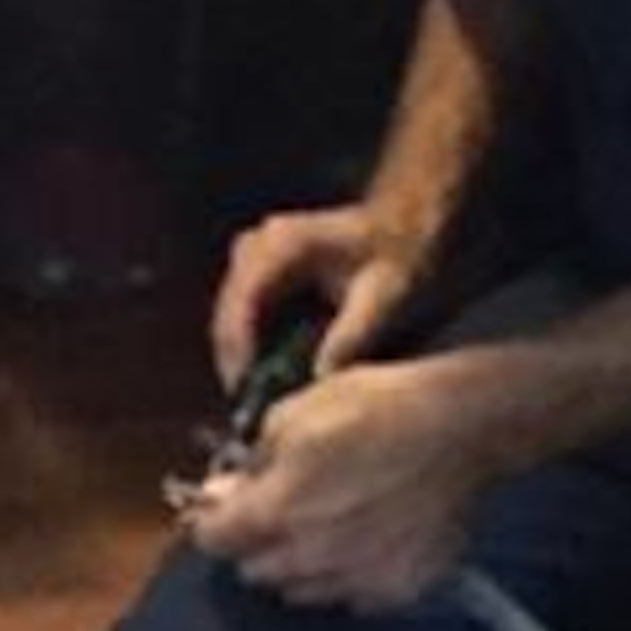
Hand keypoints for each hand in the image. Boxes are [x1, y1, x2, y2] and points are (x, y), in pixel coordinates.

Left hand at [180, 345, 523, 614]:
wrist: (462, 426)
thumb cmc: (375, 407)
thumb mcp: (294, 413)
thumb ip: (252, 461)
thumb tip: (226, 491)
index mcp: (275, 513)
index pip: (214, 542)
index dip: (214, 522)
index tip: (225, 510)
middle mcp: (309, 560)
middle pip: (255, 572)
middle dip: (258, 544)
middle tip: (284, 511)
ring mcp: (356, 581)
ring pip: (302, 591)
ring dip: (302, 565)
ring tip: (329, 526)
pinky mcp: (398, 591)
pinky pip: (353, 597)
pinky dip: (351, 577)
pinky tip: (368, 541)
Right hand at [211, 202, 417, 396]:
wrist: (402, 225)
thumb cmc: (396, 256)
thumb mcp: (383, 296)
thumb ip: (352, 336)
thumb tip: (319, 378)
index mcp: (284, 245)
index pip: (244, 300)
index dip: (238, 348)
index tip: (244, 388)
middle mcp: (259, 244)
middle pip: (228, 310)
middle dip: (234, 360)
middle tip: (246, 405)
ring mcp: (254, 253)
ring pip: (230, 313)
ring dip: (238, 354)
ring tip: (253, 395)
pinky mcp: (259, 267)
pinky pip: (242, 310)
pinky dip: (250, 343)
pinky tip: (264, 372)